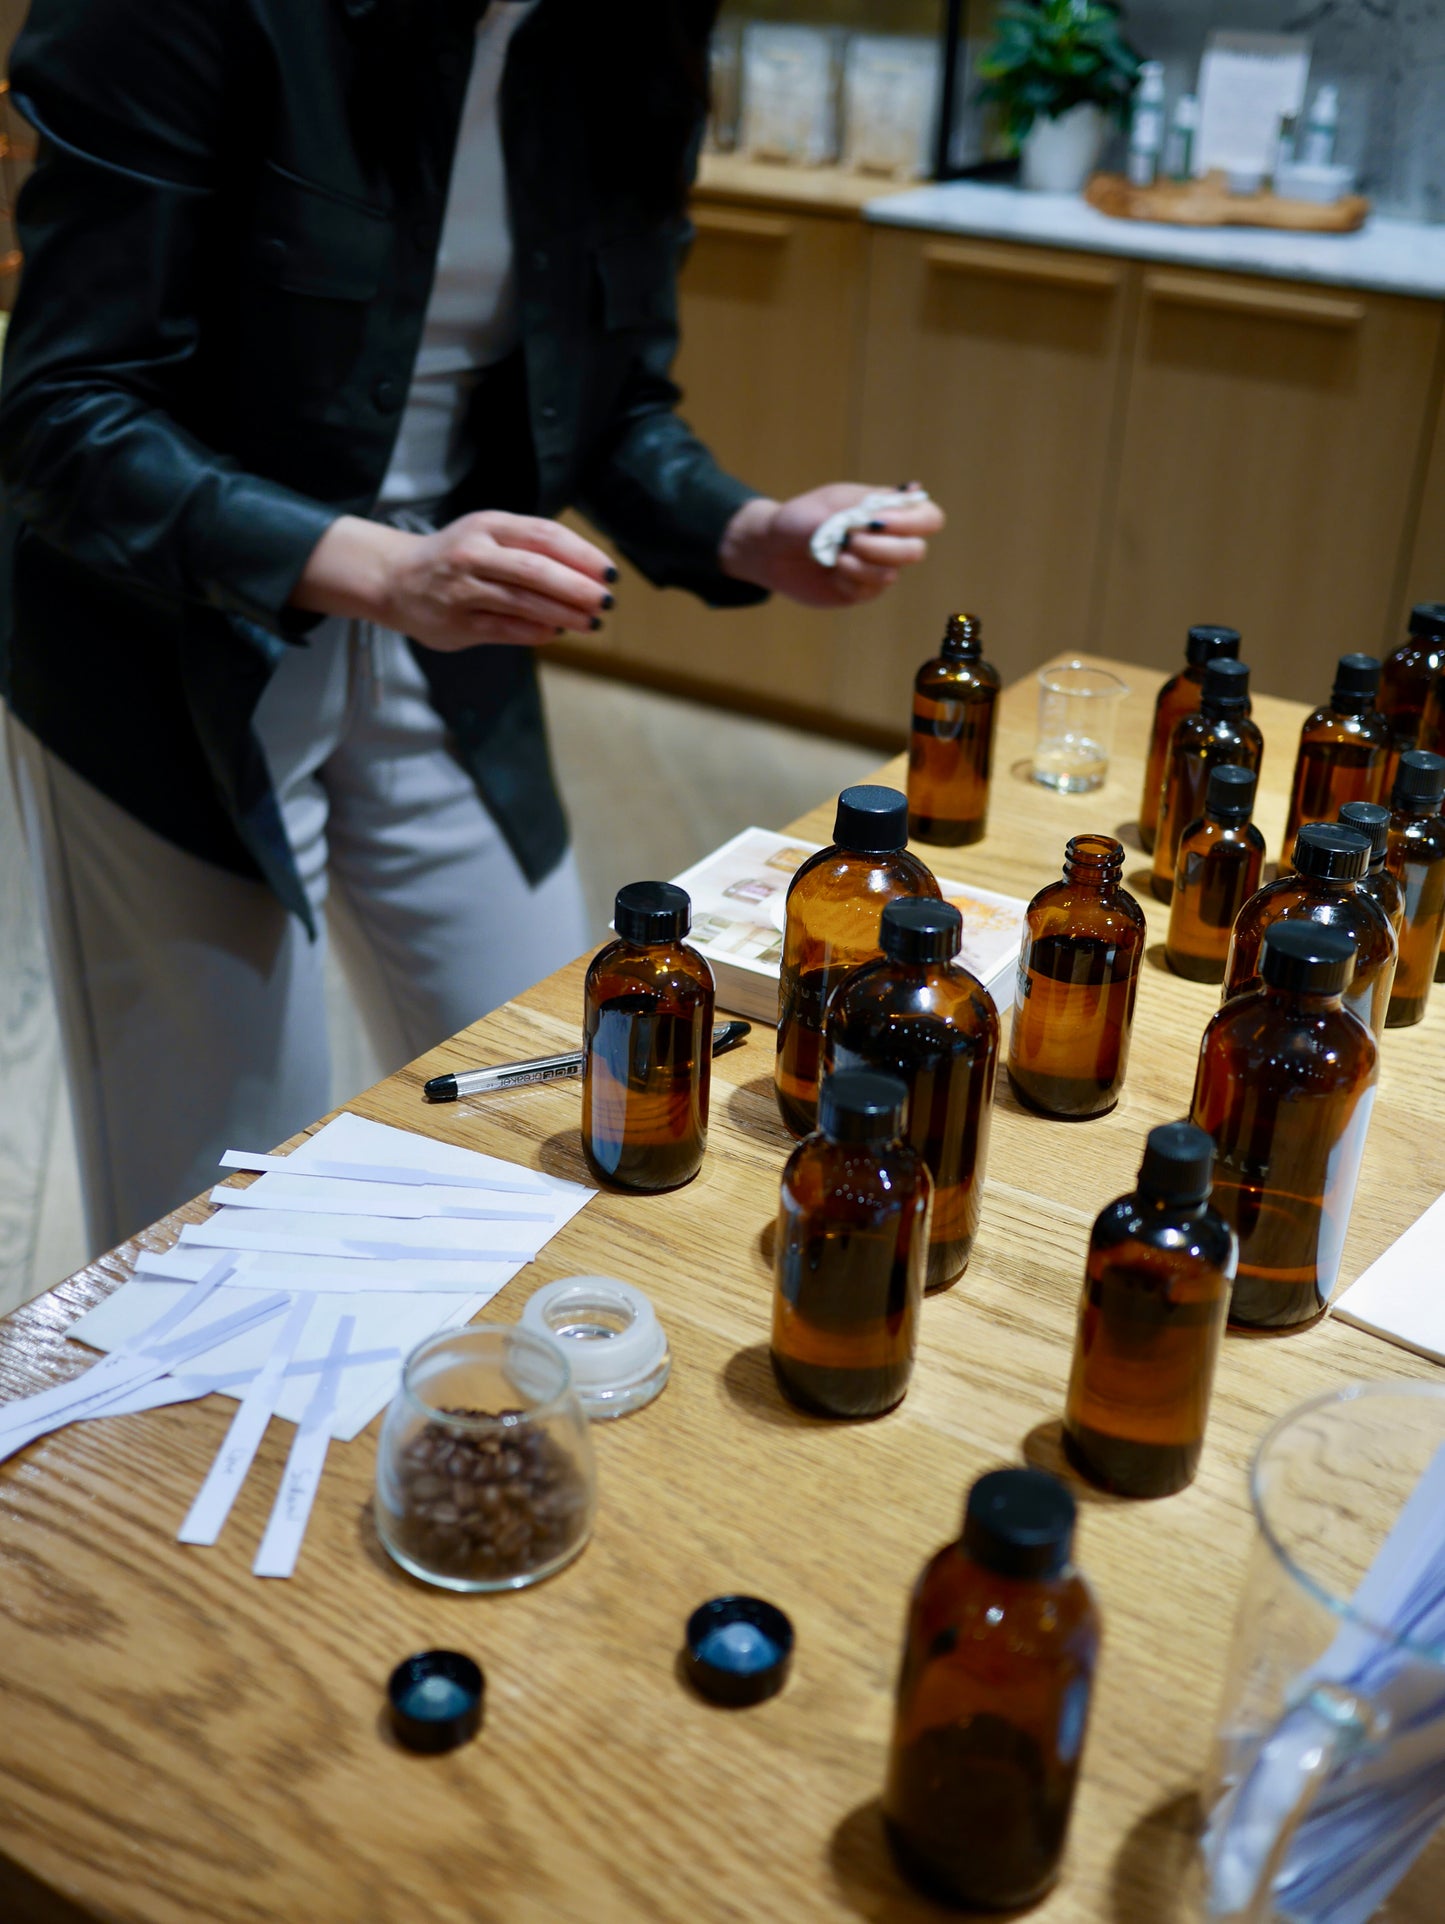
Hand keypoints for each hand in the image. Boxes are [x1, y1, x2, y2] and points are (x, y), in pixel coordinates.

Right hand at [293, 511, 615, 649]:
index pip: (544, 534)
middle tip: (606, 600)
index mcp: (489, 525)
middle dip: (578, 587)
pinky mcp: (457, 622)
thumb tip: (587, 574)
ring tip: (592, 622)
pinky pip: (506, 629)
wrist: (395, 579)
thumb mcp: (489, 536)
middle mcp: (474, 553)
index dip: (582, 554)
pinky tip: (557, 632)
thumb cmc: (456, 557)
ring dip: (564, 614)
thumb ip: (531, 548)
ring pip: (523, 601)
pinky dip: (536, 632)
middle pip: (536, 569)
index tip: (609, 571)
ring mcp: (463, 589)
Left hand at [718, 482, 944, 609]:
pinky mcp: (861, 591)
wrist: (770, 549)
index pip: (928, 517)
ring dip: (859, 563)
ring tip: (835, 555)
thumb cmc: (801, 519)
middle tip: (849, 541)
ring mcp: (876, 568)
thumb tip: (916, 491)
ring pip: (890, 573)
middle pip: (915, 551)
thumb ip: (873, 504)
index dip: (912, 522)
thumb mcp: (833, 504)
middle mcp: (889, 540)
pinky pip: (869, 590)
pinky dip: (848, 577)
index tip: (878, 522)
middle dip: (882, 547)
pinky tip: (832, 570)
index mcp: (887, 511)